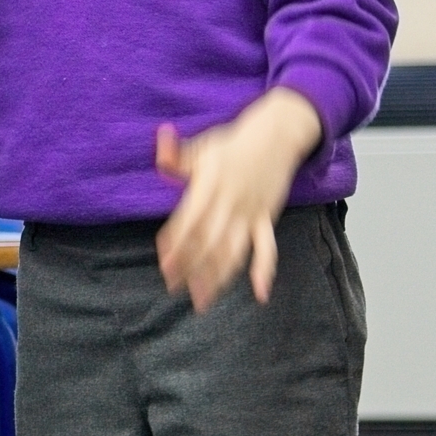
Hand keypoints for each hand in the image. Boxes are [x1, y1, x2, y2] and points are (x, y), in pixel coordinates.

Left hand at [151, 89, 321, 307]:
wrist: (276, 136)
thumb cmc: (232, 145)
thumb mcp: (200, 146)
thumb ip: (175, 155)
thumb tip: (160, 144)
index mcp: (209, 186)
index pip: (190, 221)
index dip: (177, 243)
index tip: (165, 262)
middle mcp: (230, 203)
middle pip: (208, 241)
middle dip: (191, 266)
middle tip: (174, 287)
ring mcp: (250, 213)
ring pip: (233, 250)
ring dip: (218, 276)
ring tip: (202, 300)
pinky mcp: (266, 219)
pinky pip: (267, 247)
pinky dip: (264, 270)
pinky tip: (260, 294)